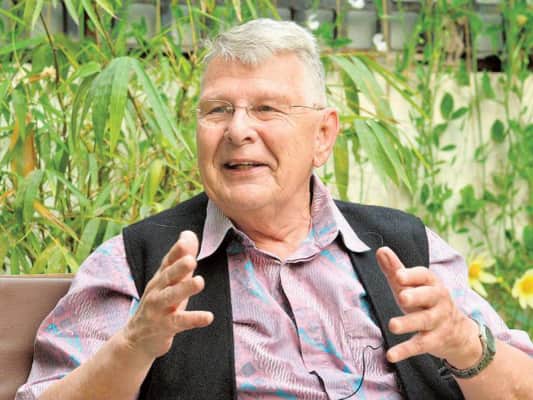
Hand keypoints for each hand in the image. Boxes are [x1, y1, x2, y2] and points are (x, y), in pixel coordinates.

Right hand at [121, 231, 213, 360]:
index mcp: (160, 278)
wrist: (136, 339)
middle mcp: (157, 291)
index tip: (186, 240)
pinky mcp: (164, 327)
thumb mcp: (170, 281)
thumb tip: (189, 233)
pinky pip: (179, 322)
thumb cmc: (159, 304)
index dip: (176, 251)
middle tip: (191, 259)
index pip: (167, 261)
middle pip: (167, 277)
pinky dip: (193, 319)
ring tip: (199, 281)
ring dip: (185, 289)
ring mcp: (158, 309)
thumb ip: (182, 258)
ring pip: (171, 297)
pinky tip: (208, 317)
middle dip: (178, 267)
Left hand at [376, 247, 480, 367]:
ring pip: (424, 321)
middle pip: (429, 297)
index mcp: (431, 283)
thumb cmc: (425, 301)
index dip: (412, 275)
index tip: (398, 274)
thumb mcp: (411, 285)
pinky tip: (391, 355)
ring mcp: (438, 321)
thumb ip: (395, 269)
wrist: (457, 333)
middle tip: (402, 296)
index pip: (424, 276)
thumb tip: (381, 250)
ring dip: (408, 323)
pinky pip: (419, 345)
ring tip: (392, 325)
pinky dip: (405, 350)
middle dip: (416, 295)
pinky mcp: (433, 341)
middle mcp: (438, 301)